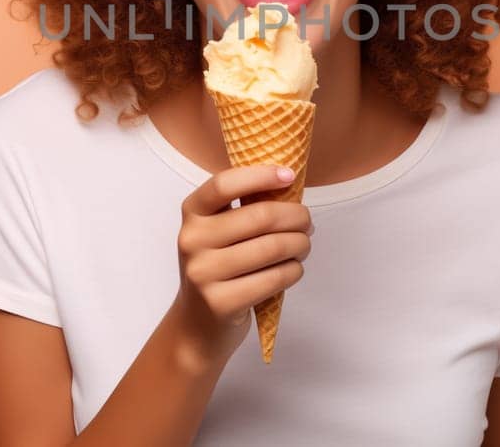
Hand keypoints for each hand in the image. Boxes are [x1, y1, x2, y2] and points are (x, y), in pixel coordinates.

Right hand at [169, 164, 314, 365]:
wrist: (197, 325)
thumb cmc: (218, 269)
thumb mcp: (217, 233)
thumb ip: (243, 209)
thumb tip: (290, 188)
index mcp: (192, 214)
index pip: (224, 184)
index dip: (260, 175)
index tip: (288, 175)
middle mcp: (192, 240)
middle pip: (259, 216)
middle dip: (296, 217)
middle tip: (307, 223)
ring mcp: (203, 273)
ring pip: (272, 248)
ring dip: (300, 244)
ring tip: (303, 246)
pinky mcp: (221, 302)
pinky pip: (274, 278)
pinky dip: (294, 271)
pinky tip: (293, 269)